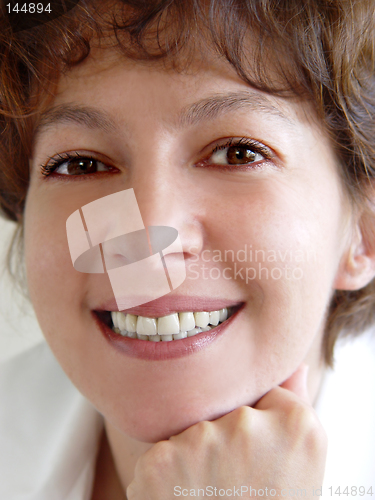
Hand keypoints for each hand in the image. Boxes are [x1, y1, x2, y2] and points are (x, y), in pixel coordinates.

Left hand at [127, 365, 326, 498]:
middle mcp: (247, 424)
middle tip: (236, 485)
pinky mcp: (161, 460)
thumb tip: (298, 366)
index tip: (261, 464)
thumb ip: (297, 406)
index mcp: (296, 423)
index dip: (259, 430)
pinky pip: (163, 452)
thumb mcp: (302, 464)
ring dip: (197, 458)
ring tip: (212, 496)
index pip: (261, 394)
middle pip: (225, 410)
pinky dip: (168, 476)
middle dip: (226, 440)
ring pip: (194, 431)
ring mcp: (203, 439)